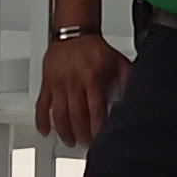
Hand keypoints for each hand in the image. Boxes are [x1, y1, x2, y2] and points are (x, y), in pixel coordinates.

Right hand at [35, 33, 128, 147]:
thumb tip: (134, 98)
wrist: (74, 32)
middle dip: (81, 134)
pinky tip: (45, 130)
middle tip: (86, 144)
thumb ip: (127, 80)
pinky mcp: (47, 83)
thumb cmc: (94, 48)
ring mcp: (58, 83)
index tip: (100, 140)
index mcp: (92, 78)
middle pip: (76, 116)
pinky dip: (41, 120)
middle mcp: (74, 82)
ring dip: (64, 131)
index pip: (95, 109)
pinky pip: (42, 104)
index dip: (97, 128)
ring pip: (59, 114)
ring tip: (70, 141)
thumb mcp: (117, 62)